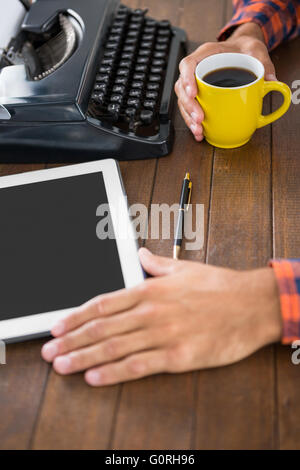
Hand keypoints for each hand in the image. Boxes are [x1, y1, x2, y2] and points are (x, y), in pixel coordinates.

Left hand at [41, 248, 281, 386]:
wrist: (251, 304)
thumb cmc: (218, 286)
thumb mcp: (183, 268)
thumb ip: (156, 262)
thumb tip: (139, 253)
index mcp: (150, 289)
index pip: (103, 303)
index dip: (76, 316)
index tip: (57, 326)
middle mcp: (151, 311)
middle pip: (101, 328)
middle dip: (72, 340)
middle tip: (50, 352)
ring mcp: (163, 334)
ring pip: (114, 348)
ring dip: (84, 358)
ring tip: (63, 366)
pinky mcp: (178, 356)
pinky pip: (139, 366)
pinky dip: (114, 373)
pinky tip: (95, 377)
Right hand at [175, 23, 276, 140]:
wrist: (242, 50)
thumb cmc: (244, 48)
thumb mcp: (256, 50)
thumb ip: (264, 63)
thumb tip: (271, 81)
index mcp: (207, 54)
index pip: (188, 63)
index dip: (187, 78)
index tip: (193, 93)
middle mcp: (197, 68)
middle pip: (182, 86)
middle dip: (189, 106)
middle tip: (199, 119)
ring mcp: (195, 83)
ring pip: (183, 100)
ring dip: (189, 117)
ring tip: (198, 130)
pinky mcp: (198, 95)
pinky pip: (190, 108)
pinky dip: (193, 122)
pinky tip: (199, 133)